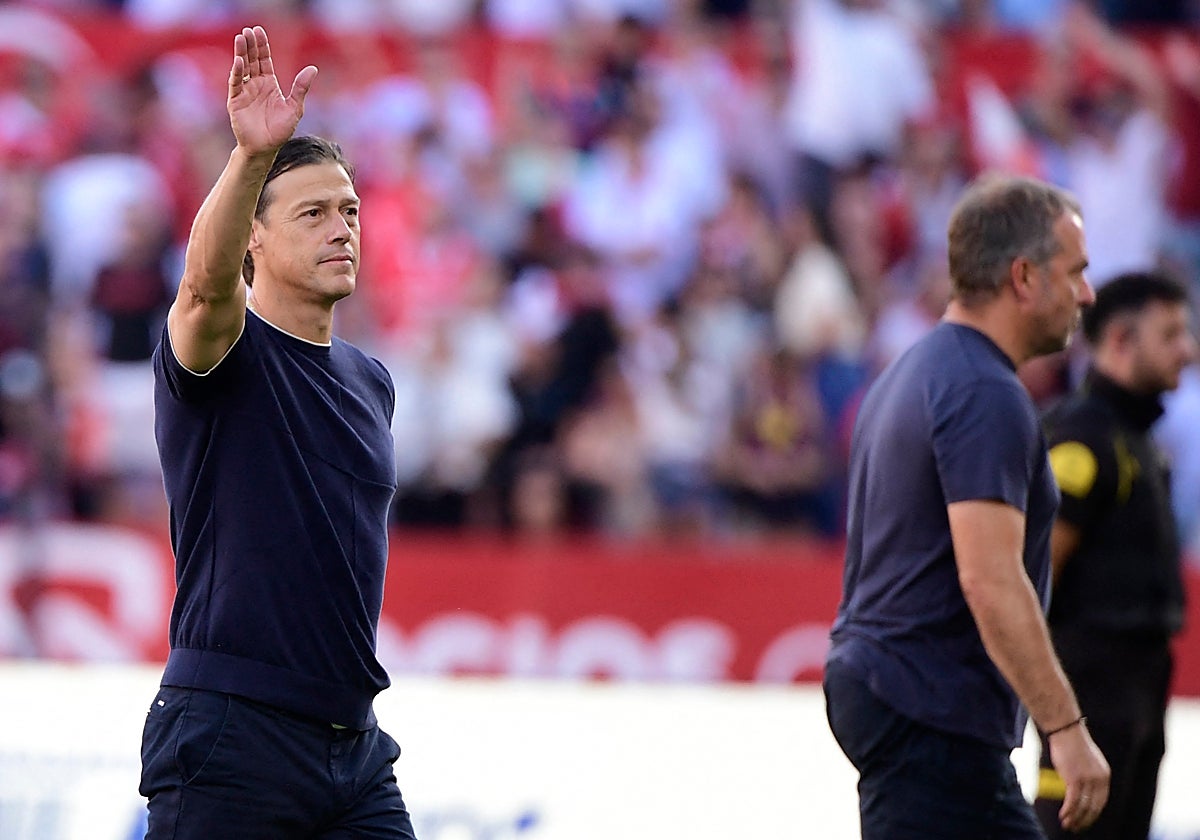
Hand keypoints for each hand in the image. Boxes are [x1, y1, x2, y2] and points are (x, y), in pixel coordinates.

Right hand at [226, 25, 317, 155]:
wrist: (266, 148)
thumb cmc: (280, 130)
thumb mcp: (294, 108)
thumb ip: (301, 88)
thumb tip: (313, 68)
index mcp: (269, 84)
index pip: (264, 60)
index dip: (262, 46)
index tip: (259, 31)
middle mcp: (256, 85)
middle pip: (252, 60)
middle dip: (250, 45)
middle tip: (248, 30)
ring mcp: (245, 92)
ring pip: (242, 68)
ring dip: (241, 53)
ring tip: (240, 38)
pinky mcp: (235, 101)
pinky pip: (236, 83)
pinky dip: (237, 72)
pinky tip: (239, 61)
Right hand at [1047, 721, 1109, 831]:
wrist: (1065, 730)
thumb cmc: (1071, 742)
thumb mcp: (1085, 760)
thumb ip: (1086, 775)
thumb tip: (1077, 790)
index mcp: (1104, 775)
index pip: (1101, 801)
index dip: (1093, 813)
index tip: (1084, 820)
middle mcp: (1099, 779)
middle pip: (1094, 807)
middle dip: (1084, 820)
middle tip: (1076, 827)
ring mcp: (1088, 780)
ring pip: (1082, 807)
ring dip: (1074, 819)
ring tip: (1067, 825)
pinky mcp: (1076, 779)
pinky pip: (1072, 801)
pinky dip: (1068, 811)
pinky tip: (1063, 816)